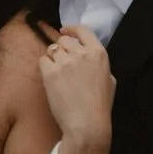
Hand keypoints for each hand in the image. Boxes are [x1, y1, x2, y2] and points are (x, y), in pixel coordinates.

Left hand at [37, 22, 113, 153]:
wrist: (87, 125)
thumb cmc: (100, 107)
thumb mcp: (110, 81)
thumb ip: (99, 65)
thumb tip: (89, 58)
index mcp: (98, 54)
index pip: (83, 30)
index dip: (72, 29)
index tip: (65, 31)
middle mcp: (81, 53)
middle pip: (64, 40)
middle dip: (62, 49)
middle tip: (63, 64)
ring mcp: (65, 61)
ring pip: (52, 49)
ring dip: (53, 59)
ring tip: (59, 75)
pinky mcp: (50, 71)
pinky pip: (43, 60)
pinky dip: (45, 68)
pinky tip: (52, 80)